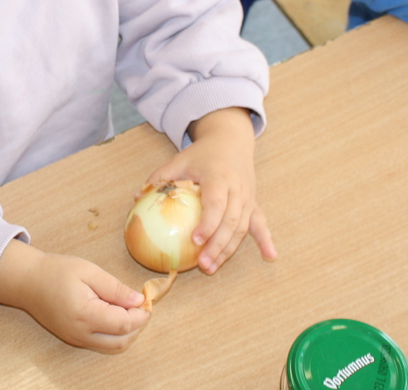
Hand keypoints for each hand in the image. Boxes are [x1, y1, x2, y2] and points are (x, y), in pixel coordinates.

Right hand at [0, 240, 149, 352]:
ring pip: (112, 345)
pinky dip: (113, 333)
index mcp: (85, 314)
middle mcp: (81, 333)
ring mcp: (76, 339)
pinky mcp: (73, 338)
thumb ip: (115, 288)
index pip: (124, 324)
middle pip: (121, 341)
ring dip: (127, 332)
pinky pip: (100, 342)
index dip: (140, 315)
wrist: (27, 281)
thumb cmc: (56, 271)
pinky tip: (114, 313)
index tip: (146, 299)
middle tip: (140, 305)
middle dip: (137, 325)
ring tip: (128, 309)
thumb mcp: (88, 272)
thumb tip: (138, 301)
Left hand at [145, 107, 275, 273]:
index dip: (208, 223)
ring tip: (212, 267)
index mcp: (218, 177)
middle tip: (202, 264)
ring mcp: (248, 197)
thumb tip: (136, 198)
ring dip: (229, 249)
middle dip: (218, 245)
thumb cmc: (202, 154)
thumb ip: (159, 178)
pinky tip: (270, 257)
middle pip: (231, 221)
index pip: (216, 203)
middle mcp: (237, 188)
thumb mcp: (179, 160)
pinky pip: (261, 223)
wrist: (231, 140)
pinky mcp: (254, 203)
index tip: (195, 240)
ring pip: (243, 227)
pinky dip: (266, 240)